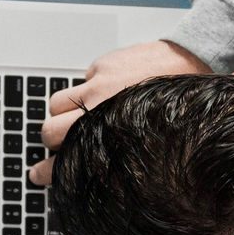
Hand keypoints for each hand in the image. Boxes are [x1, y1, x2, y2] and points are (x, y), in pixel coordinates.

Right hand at [29, 40, 210, 184]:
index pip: (69, 159)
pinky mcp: (102, 64)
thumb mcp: (155, 141)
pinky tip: (108, 91)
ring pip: (56, 103)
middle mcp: (100, 110)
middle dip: (51, 138)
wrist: (193, 59)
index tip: (39, 174)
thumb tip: (113, 175)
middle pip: (50, 130)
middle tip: (60, 142)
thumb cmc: (181, 105)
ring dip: (62, 111)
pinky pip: (83, 79)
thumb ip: (127, 153)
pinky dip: (89, 87)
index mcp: (113, 135)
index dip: (49, 170)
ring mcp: (98, 85)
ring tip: (77, 115)